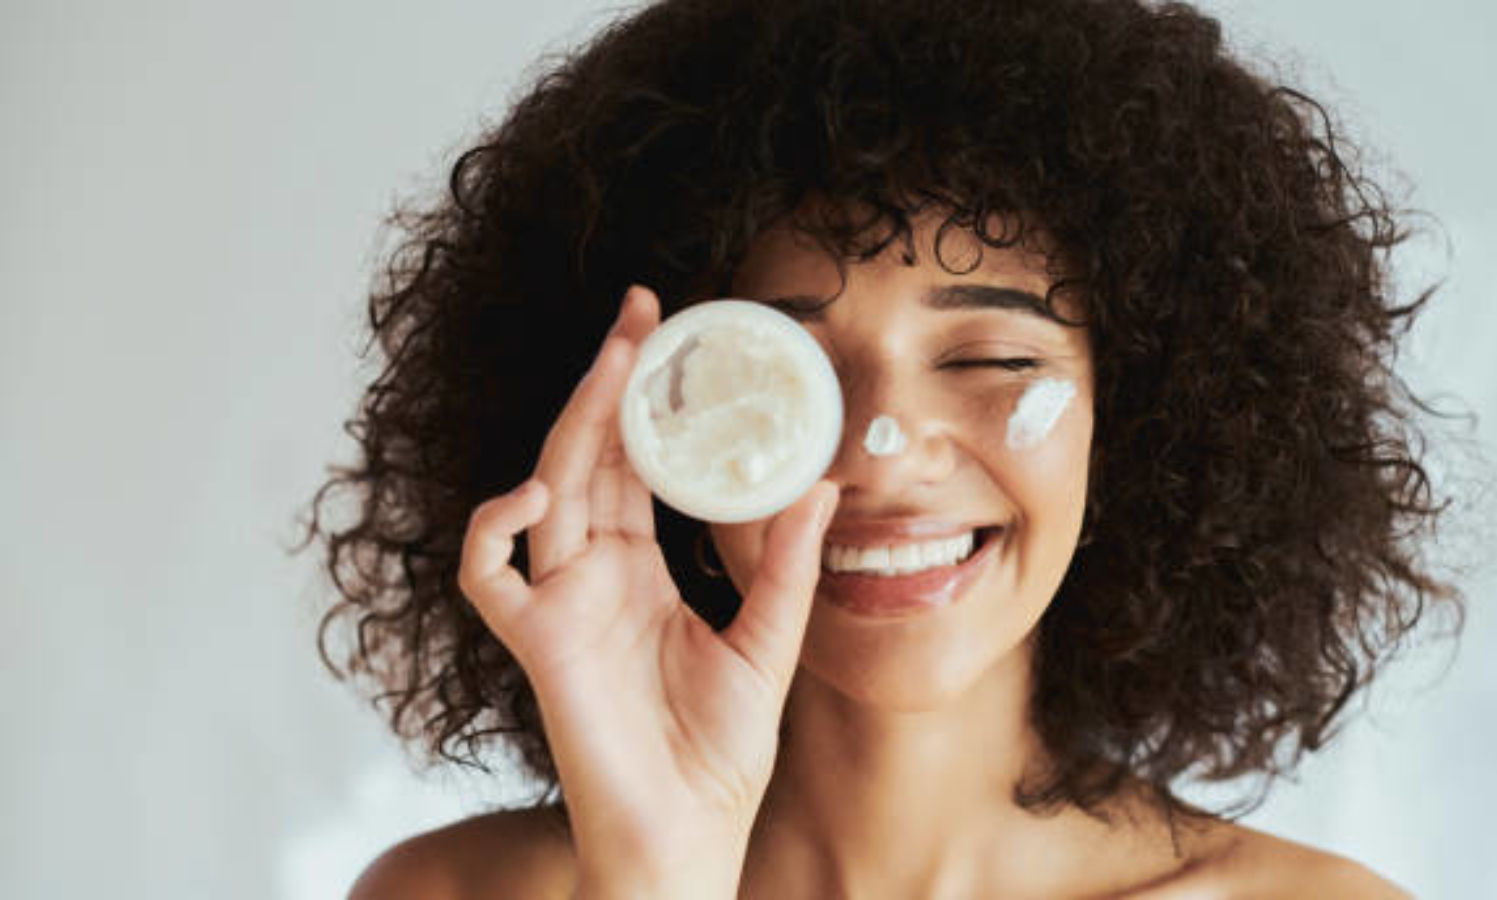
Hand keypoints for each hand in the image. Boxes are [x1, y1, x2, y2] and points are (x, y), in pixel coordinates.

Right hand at [457, 285, 837, 894]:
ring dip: (573, 423)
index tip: (669, 339)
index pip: (633, 466)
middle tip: (639, 314)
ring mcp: (561, 604)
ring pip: (546, 490)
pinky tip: (538, 490)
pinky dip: (494, 527)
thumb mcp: (768, 644)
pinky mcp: (538, 642)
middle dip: (607, 382)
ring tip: (612, 363)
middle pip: (588, 458)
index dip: (644, 403)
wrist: (689, 836)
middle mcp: (594, 576)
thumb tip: (823, 488)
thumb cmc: (719, 755)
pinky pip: (488, 574)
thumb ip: (785, 568)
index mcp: (641, 571)